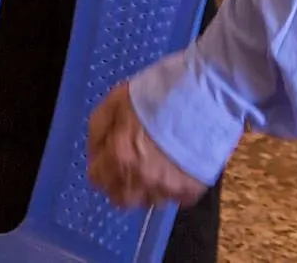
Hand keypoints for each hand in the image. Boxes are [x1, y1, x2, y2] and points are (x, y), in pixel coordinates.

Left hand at [88, 84, 208, 208]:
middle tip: (129, 169)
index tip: (107, 164)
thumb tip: (95, 155)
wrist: (202, 96)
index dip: (101, 171)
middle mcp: (141, 178)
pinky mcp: (192, 189)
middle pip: (123, 199)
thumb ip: (98, 133)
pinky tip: (177, 168)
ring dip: (149, 187)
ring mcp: (168, 186)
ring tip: (157, 165)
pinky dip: (175, 188)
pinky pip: (178, 199)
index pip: (98, 181)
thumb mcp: (113, 103)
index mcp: (118, 156)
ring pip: (151, 201)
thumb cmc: (155, 95)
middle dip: (121, 186)